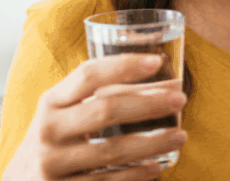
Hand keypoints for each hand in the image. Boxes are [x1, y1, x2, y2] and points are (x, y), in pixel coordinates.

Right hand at [4, 54, 187, 180]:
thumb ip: (94, 97)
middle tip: (180, 98)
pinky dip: (136, 174)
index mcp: (51, 102)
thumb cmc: (52, 141)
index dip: (123, 65)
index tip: (156, 61)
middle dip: (147, 103)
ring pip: (112, 150)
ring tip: (181, 135)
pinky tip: (158, 166)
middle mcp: (49, 130)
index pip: (88, 75)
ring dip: (152, 142)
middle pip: (105, 109)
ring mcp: (53, 164)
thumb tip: (158, 82)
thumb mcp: (61, 114)